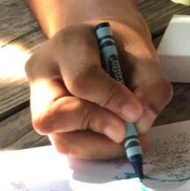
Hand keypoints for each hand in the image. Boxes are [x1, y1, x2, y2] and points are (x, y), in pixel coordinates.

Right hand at [25, 14, 172, 158]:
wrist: (102, 45)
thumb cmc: (119, 47)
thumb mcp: (142, 53)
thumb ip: (150, 85)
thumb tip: (142, 124)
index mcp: (67, 43)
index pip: (82, 79)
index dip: (111, 100)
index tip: (137, 113)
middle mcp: (43, 73)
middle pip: (54, 114)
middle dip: (96, 127)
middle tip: (127, 133)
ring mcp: (39, 101)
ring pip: (60, 139)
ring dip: (99, 146)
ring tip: (128, 139)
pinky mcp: (47, 123)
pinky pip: (68, 146)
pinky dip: (96, 148)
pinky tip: (116, 140)